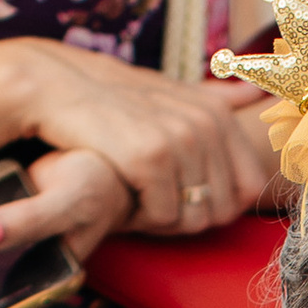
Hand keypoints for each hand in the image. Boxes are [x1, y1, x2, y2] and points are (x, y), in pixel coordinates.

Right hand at [22, 44, 276, 233]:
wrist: (55, 88)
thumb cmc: (112, 102)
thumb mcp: (168, 94)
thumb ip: (213, 97)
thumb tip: (253, 94)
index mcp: (216, 114)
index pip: (250, 188)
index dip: (221, 207)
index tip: (185, 198)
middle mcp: (205, 123)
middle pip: (222, 210)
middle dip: (189, 218)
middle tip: (154, 201)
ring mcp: (180, 137)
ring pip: (194, 217)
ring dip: (162, 220)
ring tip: (136, 195)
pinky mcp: (149, 155)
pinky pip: (163, 215)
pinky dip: (141, 218)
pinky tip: (122, 195)